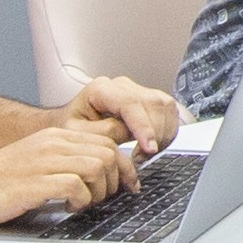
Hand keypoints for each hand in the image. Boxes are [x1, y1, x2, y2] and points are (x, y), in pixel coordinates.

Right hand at [0, 109, 149, 227]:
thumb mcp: (36, 162)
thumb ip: (65, 163)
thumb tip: (101, 176)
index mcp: (55, 137)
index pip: (107, 141)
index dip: (125, 166)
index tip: (127, 185)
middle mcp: (52, 144)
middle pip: (108, 153)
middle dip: (116, 180)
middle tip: (104, 199)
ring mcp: (42, 161)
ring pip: (97, 166)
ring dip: (100, 191)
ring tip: (85, 203)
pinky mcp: (33, 182)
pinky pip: (75, 186)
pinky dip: (80, 200)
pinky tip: (68, 207)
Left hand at [65, 75, 181, 167]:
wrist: (73, 124)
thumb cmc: (72, 128)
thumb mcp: (79, 135)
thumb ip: (105, 133)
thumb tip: (130, 134)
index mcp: (101, 89)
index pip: (131, 104)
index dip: (144, 127)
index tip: (149, 148)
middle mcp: (122, 86)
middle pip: (153, 103)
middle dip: (155, 134)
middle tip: (142, 157)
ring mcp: (137, 90)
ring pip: (165, 105)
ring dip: (163, 133)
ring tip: (146, 152)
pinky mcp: (148, 99)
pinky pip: (169, 111)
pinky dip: (168, 130)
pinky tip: (154, 144)